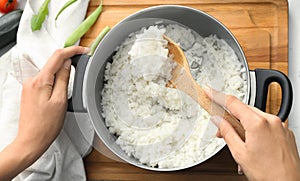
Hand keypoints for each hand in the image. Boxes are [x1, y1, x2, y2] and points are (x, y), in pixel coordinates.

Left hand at [0, 46, 89, 180]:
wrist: (31, 140)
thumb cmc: (46, 125)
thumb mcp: (60, 100)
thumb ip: (63, 79)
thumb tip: (67, 64)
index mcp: (40, 81)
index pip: (57, 57)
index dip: (72, 50)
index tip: (83, 50)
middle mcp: (32, 81)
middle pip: (53, 63)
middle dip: (68, 60)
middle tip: (82, 62)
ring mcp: (30, 86)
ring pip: (49, 72)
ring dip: (61, 71)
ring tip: (73, 79)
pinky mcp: (30, 92)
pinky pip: (45, 80)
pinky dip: (55, 79)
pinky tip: (61, 88)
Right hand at [204, 86, 299, 180]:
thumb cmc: (268, 174)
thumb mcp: (239, 153)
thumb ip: (227, 132)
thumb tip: (218, 120)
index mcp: (258, 123)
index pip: (232, 103)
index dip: (217, 95)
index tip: (209, 91)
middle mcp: (272, 120)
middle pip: (244, 110)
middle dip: (231, 118)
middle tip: (221, 131)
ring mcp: (280, 126)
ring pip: (255, 117)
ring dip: (244, 125)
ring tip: (239, 143)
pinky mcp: (285, 132)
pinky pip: (266, 124)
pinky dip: (256, 130)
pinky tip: (252, 144)